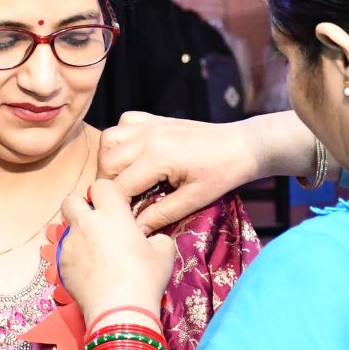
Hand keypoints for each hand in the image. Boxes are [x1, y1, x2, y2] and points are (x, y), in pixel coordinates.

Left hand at [58, 179, 176, 321]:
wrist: (119, 310)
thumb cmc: (145, 278)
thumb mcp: (164, 253)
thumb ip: (157, 237)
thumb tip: (152, 238)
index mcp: (112, 214)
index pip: (101, 185)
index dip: (108, 194)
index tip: (116, 207)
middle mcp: (86, 224)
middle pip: (71, 200)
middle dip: (81, 206)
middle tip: (96, 222)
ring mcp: (70, 244)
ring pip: (67, 228)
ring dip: (79, 233)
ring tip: (95, 252)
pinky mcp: (61, 264)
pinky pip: (66, 253)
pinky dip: (76, 257)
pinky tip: (90, 273)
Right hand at [97, 112, 265, 231]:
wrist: (241, 146)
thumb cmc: (222, 174)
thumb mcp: (194, 199)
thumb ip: (161, 214)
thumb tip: (136, 230)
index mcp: (157, 156)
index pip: (120, 185)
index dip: (118, 206)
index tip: (125, 218)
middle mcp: (147, 136)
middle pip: (107, 162)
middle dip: (109, 184)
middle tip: (124, 202)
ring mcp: (150, 125)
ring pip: (109, 140)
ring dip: (110, 160)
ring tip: (125, 179)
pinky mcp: (155, 119)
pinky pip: (124, 123)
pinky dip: (121, 138)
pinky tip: (134, 154)